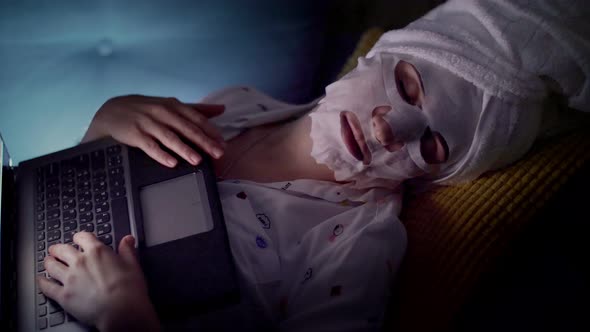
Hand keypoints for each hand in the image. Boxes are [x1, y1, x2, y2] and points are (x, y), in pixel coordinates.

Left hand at [37, 233, 159, 331]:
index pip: (82, 237)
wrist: (122, 312)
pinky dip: (42, 282)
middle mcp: (80, 262)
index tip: (78, 239)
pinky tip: (42, 280)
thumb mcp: (133, 265)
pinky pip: (47, 286)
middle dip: (58, 248)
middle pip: (62, 249)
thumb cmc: (129, 290)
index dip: (79, 237)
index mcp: (97, 252)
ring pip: (51, 265)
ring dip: (49, 262)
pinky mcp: (63, 295)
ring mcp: (69, 279)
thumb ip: (127, 250)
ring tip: (48, 261)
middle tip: (56, 249)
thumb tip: (127, 240)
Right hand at [81, 95, 225, 166]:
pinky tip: (171, 163)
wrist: (112, 111)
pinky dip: (161, 154)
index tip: (223, 143)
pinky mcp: (135, 134)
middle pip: (187, 128)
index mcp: (173, 106)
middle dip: (204, 142)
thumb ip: (196, 109)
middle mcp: (162, 112)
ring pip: (170, 138)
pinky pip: (150, 146)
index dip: (211, 131)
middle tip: (218, 154)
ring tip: (197, 160)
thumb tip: (221, 109)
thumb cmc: (146, 110)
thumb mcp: (170, 105)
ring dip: (185, 149)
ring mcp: (148, 123)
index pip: (196, 119)